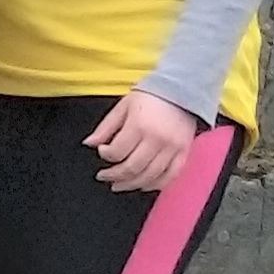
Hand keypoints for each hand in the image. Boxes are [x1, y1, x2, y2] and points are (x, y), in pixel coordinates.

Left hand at [89, 91, 205, 196]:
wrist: (182, 89)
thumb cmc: (151, 96)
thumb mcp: (123, 106)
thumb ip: (105, 127)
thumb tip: (90, 143)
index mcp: (139, 126)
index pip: (117, 152)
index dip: (106, 155)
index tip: (102, 152)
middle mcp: (156, 139)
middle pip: (132, 168)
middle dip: (114, 176)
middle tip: (104, 176)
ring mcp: (172, 148)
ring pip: (149, 176)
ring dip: (131, 184)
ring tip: (119, 185)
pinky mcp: (184, 152)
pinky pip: (170, 176)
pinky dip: (156, 185)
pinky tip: (143, 185)